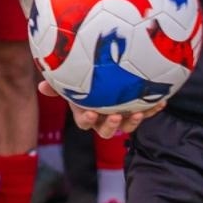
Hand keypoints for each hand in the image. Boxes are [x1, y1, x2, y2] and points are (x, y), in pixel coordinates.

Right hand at [39, 80, 163, 137]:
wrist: (111, 71)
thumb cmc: (85, 75)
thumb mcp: (72, 77)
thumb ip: (58, 83)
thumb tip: (41, 86)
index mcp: (86, 113)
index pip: (84, 123)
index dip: (87, 120)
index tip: (91, 112)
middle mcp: (103, 118)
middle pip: (106, 131)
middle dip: (111, 126)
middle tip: (116, 115)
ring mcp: (122, 116)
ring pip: (127, 126)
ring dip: (133, 122)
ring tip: (139, 112)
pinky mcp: (137, 110)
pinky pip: (145, 113)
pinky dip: (153, 109)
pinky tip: (161, 102)